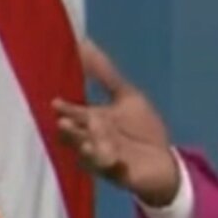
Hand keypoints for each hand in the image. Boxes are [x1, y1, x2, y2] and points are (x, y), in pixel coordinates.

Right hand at [53, 39, 179, 206]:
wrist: (161, 162)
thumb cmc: (141, 127)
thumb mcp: (126, 97)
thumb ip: (105, 74)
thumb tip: (85, 43)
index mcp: (91, 121)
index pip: (72, 113)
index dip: (65, 108)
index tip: (55, 101)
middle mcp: (90, 140)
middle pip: (74, 134)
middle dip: (71, 128)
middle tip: (65, 120)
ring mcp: (102, 158)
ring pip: (87, 152)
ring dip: (85, 145)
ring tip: (84, 140)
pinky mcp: (117, 174)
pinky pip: (110, 170)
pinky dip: (110, 164)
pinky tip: (113, 158)